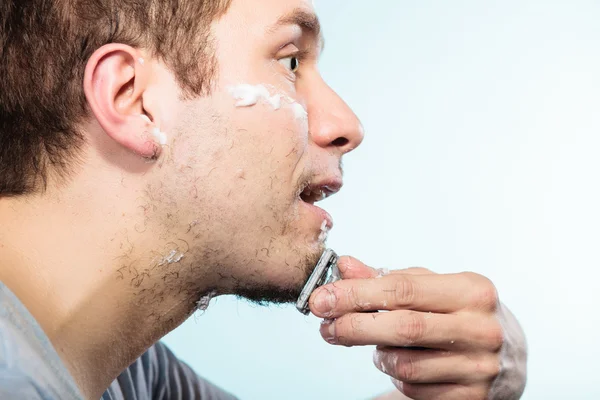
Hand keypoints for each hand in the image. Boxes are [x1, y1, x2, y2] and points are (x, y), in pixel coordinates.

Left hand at [309, 257, 526, 399]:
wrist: (509, 353)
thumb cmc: (459, 311)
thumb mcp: (430, 287)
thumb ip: (385, 278)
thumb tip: (345, 266)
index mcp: (471, 290)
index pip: (403, 290)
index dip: (356, 294)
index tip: (322, 299)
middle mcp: (480, 328)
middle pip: (402, 329)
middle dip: (354, 326)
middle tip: (326, 326)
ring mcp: (479, 366)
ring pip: (404, 365)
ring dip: (377, 354)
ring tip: (376, 342)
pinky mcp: (472, 397)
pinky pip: (413, 389)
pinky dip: (395, 375)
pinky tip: (401, 361)